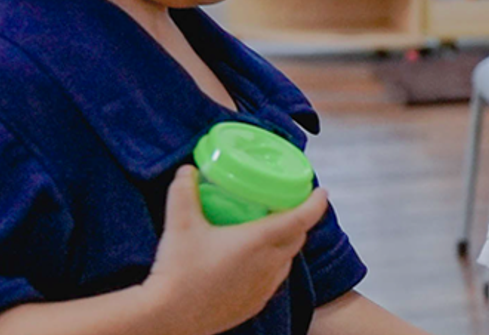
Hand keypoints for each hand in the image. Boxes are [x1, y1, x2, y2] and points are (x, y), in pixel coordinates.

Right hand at [142, 167, 330, 334]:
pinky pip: (274, 280)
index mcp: (260, 241)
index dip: (316, 202)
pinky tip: (256, 264)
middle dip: (299, 221)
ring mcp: (265, 286)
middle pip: (298, 237)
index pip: (303, 217)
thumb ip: (183, 192)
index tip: (320, 192)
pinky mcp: (255, 304)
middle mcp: (270, 264)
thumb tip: (186, 171)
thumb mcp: (180, 224)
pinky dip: (272, 267)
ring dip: (285, 245)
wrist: (168, 317)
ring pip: (287, 260)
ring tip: (271, 234)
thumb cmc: (177, 271)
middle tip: (287, 208)